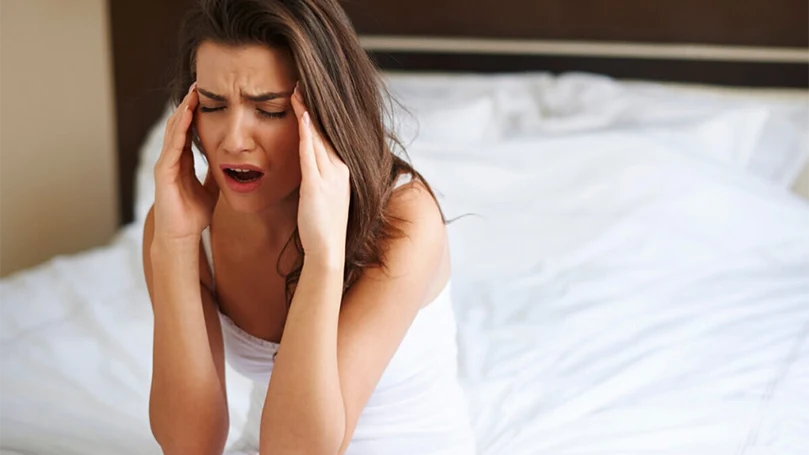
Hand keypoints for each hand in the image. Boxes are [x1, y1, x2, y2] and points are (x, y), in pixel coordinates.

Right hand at [152, 82, 218, 243]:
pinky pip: (172, 147)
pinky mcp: (164, 173)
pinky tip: (186, 117)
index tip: (206, 95)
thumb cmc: (193, 215)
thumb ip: (214, 175)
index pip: (188, 130)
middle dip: (188, 104)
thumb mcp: (210, 189)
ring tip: (192, 93)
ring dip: (183, 112)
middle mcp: (171, 159)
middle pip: (178, 125)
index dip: (195, 112)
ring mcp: (165, 165)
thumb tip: (227, 165)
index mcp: (181, 161)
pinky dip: (180, 131)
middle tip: (198, 83)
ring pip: (174, 132)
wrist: (181, 236)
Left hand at [290, 82, 350, 266]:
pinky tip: (303, 116)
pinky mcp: (317, 185)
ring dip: (308, 112)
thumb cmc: (323, 226)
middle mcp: (339, 168)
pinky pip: (311, 154)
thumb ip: (318, 176)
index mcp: (341, 170)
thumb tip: (308, 163)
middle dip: (314, 105)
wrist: (327, 250)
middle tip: (302, 80)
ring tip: (298, 89)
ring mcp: (330, 176)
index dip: (319, 113)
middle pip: (325, 130)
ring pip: (318, 136)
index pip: (328, 135)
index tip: (307, 94)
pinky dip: (307, 134)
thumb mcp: (324, 195)